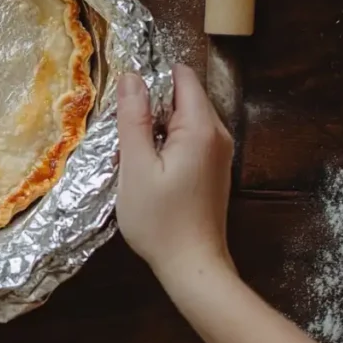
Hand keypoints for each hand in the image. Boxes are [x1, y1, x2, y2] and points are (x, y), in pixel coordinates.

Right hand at [115, 64, 234, 281]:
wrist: (192, 265)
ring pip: (183, 119)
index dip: (153, 77)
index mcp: (200, 128)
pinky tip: (148, 169)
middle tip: (123, 133)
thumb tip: (132, 77)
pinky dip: (166, 144)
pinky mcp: (214, 169)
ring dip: (156, 127)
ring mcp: (219, 153)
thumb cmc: (160, 219)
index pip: (183, 77)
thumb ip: (134, 118)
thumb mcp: (136, 166)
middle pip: (183, 97)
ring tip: (131, 153)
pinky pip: (188, 139)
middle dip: (151, 105)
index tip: (125, 96)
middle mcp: (218, 134)